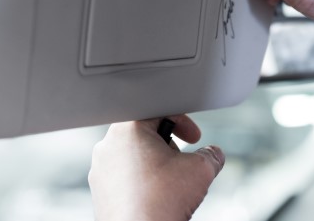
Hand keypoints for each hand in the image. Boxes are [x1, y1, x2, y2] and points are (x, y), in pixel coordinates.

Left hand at [89, 115, 224, 220]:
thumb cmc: (161, 202)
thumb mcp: (201, 170)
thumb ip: (211, 154)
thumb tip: (214, 155)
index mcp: (127, 130)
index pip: (159, 111)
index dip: (183, 122)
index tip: (194, 137)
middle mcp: (108, 146)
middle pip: (145, 134)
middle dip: (169, 145)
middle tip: (182, 162)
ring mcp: (100, 171)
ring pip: (133, 156)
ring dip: (155, 165)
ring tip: (170, 183)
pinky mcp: (99, 193)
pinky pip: (123, 178)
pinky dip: (141, 182)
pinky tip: (155, 197)